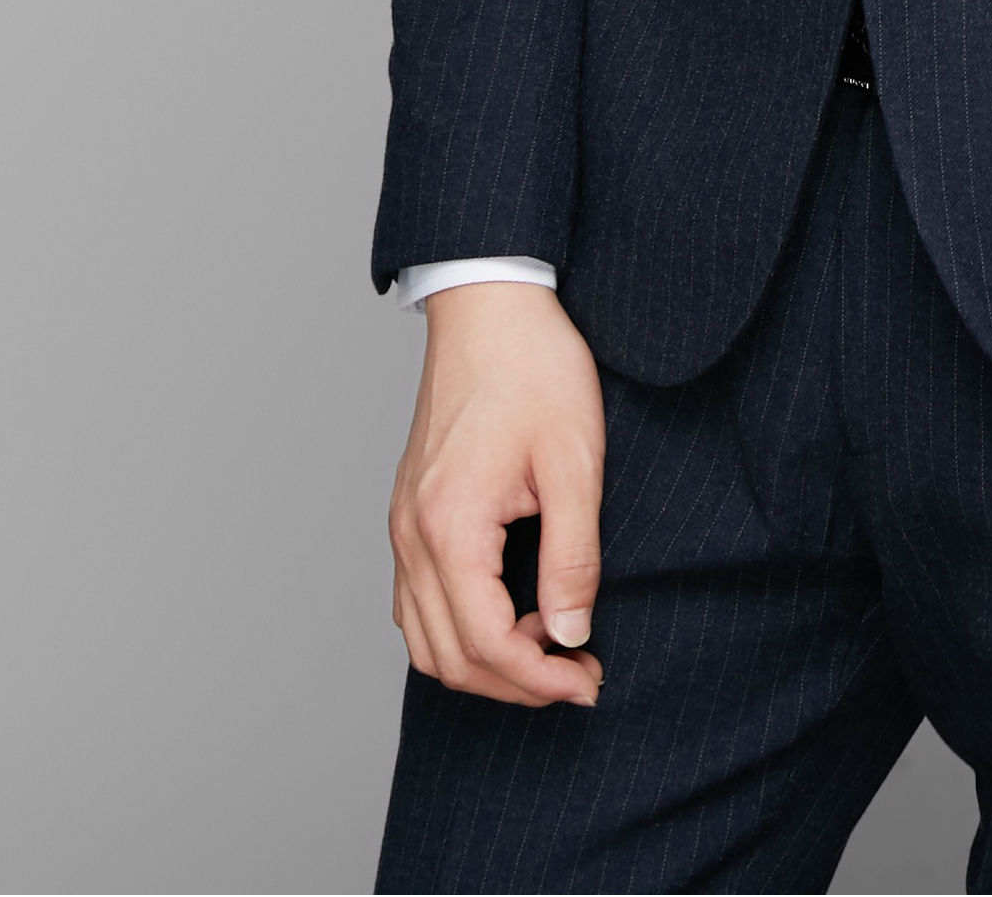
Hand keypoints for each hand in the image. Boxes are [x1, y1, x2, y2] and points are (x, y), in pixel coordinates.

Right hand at [389, 281, 607, 708]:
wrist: (491, 305)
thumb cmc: (535, 369)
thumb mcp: (574, 463)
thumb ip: (572, 558)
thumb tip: (567, 635)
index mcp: (450, 527)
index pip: (486, 645)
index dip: (540, 680)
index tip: (588, 680)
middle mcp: (413, 535)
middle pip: (448, 657)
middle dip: (514, 684)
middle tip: (577, 675)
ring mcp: (403, 524)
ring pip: (424, 638)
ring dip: (483, 662)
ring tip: (547, 647)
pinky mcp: (409, 511)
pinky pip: (416, 602)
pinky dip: (457, 629)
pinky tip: (509, 611)